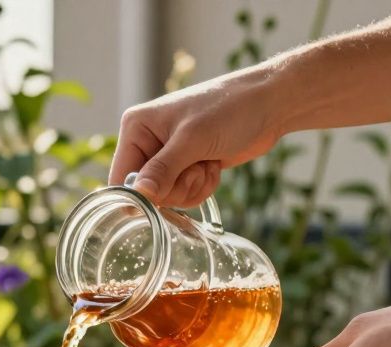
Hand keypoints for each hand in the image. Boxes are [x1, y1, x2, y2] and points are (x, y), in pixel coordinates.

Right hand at [109, 66, 285, 207]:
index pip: (120, 178)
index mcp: (136, 128)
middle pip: (146, 192)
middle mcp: (147, 142)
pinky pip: (185, 194)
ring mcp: (168, 156)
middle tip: (196, 167)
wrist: (269, 105)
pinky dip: (203, 185)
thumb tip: (138, 195)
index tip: (167, 193)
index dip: (141, 194)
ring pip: (168, 196)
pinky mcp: (187, 166)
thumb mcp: (192, 140)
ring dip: (192, 186)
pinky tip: (214, 165)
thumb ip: (162, 170)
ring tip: (208, 162)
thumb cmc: (230, 109)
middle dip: (176, 187)